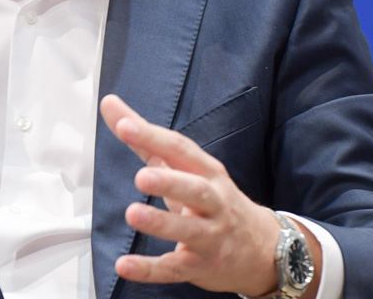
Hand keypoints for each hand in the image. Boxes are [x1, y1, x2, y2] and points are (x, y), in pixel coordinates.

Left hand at [99, 94, 319, 296]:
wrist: (262, 248)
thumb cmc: (212, 200)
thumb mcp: (185, 168)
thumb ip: (145, 138)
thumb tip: (110, 104)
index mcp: (207, 172)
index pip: (181, 150)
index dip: (153, 137)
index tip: (124, 124)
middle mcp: (213, 202)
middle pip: (196, 189)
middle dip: (170, 182)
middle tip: (141, 177)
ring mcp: (210, 236)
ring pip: (188, 230)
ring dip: (161, 223)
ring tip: (133, 214)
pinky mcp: (200, 266)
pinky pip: (174, 268)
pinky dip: (149, 269)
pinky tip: (124, 266)